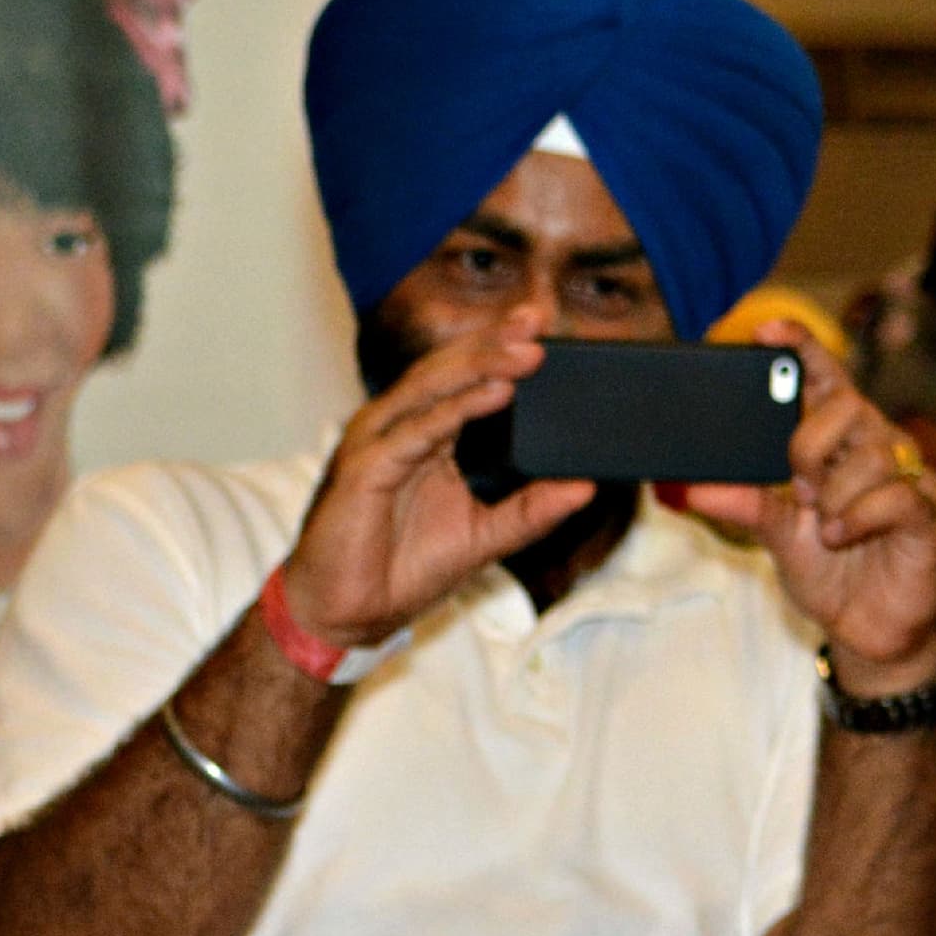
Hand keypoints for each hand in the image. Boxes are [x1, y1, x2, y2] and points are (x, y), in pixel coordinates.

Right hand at [281, 327, 597, 646]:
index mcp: (425, 435)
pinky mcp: (365, 470)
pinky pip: (415, 432)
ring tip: (525, 352)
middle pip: (448, 371)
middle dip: (494, 343)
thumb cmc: (404, 569)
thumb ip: (532, 510)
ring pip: (431, 390)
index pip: (464, 379)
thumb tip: (585, 488)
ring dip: (480, 367)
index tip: (541, 324)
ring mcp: (378, 444)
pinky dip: (454, 411)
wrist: (350, 613)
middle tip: (537, 322)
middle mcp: (399, 429)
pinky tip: (492, 394)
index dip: (498, 348)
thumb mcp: (485, 536)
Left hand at [673, 327, 935, 692]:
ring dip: (835, 497)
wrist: (865, 629)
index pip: (826, 376)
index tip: (767, 330)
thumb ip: (745, 504)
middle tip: (801, 490)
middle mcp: (878, 448)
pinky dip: (859, 518)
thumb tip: (693, 488)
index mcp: (839, 442)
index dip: (802, 347)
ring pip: (871, 454)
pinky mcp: (928, 515)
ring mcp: (908, 478)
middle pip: (848, 404)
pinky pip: (895, 496)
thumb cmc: (829, 573)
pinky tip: (843, 536)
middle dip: (810, 445)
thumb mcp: (775, 535)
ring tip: (826, 530)